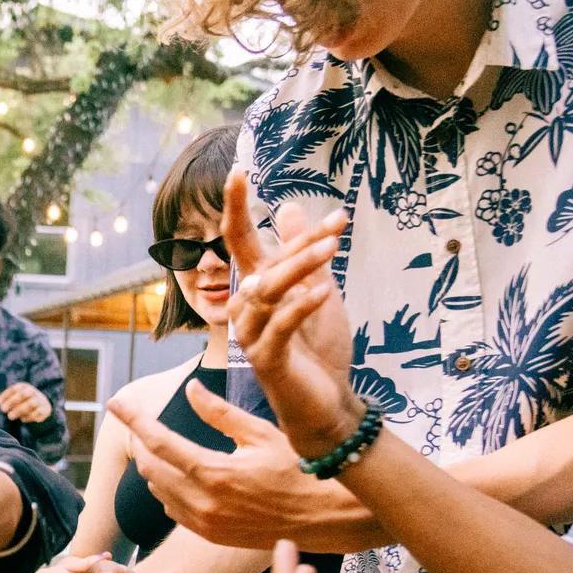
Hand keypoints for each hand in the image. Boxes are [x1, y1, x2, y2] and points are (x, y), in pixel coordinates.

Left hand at [0, 381, 53, 425]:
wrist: (42, 407)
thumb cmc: (23, 403)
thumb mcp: (15, 399)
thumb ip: (7, 401)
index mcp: (24, 387)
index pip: (14, 389)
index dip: (5, 396)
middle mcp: (33, 392)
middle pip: (23, 394)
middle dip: (12, 402)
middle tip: (3, 410)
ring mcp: (40, 400)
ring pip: (30, 404)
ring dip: (19, 410)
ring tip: (10, 417)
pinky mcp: (45, 409)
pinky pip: (37, 412)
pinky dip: (29, 416)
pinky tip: (23, 419)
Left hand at [110, 383, 363, 550]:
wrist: (322, 517)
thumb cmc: (297, 468)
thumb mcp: (261, 433)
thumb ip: (220, 413)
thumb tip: (190, 390)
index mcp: (214, 472)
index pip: (159, 442)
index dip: (133, 419)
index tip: (114, 402)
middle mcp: (203, 502)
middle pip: (151, 467)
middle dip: (143, 441)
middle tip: (141, 422)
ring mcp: (204, 523)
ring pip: (159, 490)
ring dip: (155, 466)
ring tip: (163, 446)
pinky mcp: (209, 535)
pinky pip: (173, 510)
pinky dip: (169, 490)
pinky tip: (180, 476)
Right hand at [220, 171, 363, 455]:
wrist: (326, 404)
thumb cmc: (318, 350)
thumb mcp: (319, 290)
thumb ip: (303, 252)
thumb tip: (290, 206)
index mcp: (258, 287)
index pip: (237, 238)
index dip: (234, 205)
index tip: (239, 169)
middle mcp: (247, 307)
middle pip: (260, 262)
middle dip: (298, 242)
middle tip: (337, 224)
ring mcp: (252, 334)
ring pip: (266, 292)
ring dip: (300, 269)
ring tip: (331, 249)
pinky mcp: (266, 361)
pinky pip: (278, 328)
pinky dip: (300, 308)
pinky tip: (321, 292)